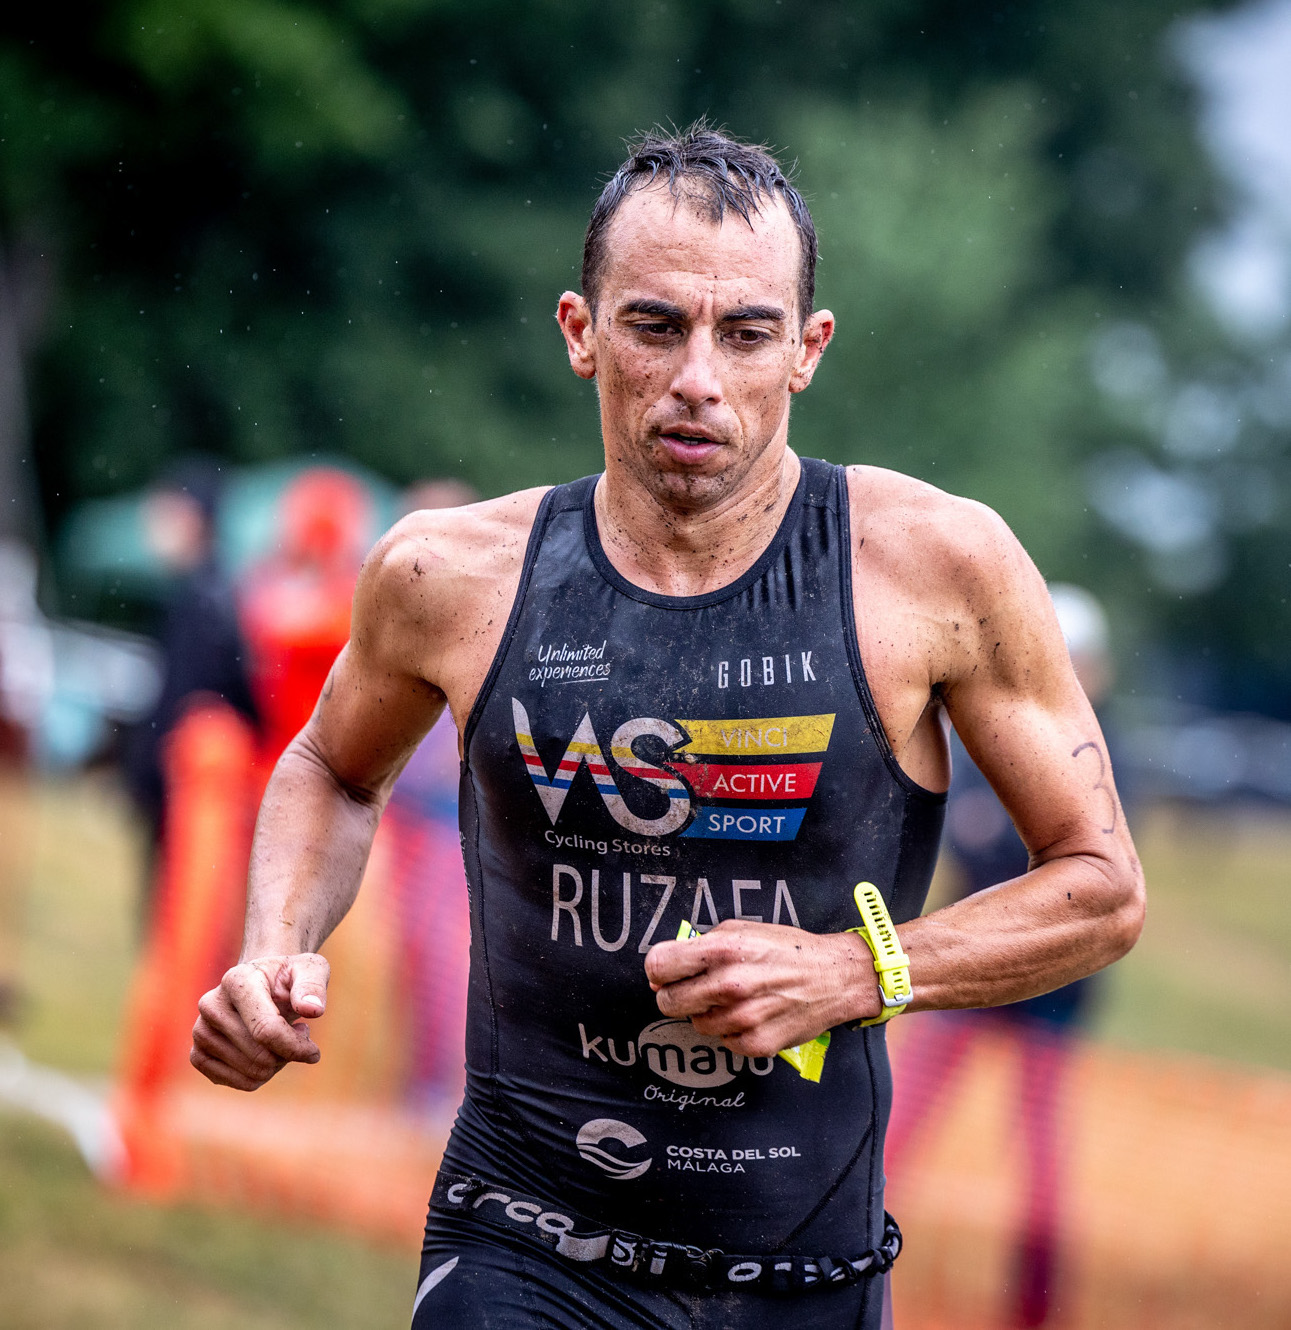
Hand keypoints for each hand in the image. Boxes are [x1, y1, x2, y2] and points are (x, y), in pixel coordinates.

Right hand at [190, 953, 329, 1090]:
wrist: (262, 981)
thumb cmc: (288, 977)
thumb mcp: (310, 969)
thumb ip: (313, 985)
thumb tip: (312, 1010)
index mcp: (237, 981)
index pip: (266, 1030)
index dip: (295, 1047)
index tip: (314, 1052)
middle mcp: (211, 1005)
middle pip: (260, 1056)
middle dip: (288, 1054)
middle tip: (298, 1034)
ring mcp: (201, 1031)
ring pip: (251, 1073)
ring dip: (277, 1063)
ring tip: (281, 1038)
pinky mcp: (198, 1055)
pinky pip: (240, 1082)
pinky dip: (261, 1075)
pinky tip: (266, 1051)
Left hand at [643, 919, 878, 1057]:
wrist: (835, 977)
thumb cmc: (787, 950)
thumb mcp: (742, 931)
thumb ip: (699, 947)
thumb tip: (661, 973)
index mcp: (723, 949)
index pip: (659, 966)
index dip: (659, 970)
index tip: (666, 972)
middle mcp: (730, 984)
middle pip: (668, 1002)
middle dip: (676, 994)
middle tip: (697, 988)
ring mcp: (743, 1017)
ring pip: (697, 1023)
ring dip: (709, 1012)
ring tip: (736, 997)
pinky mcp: (756, 1043)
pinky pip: (723, 1041)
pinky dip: (732, 1030)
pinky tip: (753, 1013)